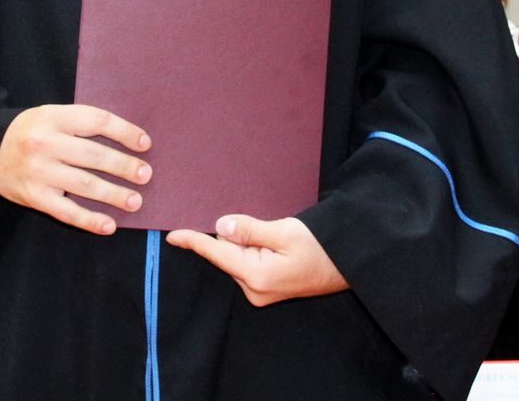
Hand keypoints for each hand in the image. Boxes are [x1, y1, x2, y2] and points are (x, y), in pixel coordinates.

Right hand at [0, 104, 150, 235]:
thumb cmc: (29, 132)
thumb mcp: (51, 116)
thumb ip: (80, 124)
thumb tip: (126, 140)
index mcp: (54, 118)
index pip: (97, 120)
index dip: (124, 132)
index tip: (145, 144)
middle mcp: (46, 143)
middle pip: (93, 155)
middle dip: (124, 166)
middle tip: (145, 175)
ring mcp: (39, 172)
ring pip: (84, 185)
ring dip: (113, 194)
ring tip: (135, 201)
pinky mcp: (33, 197)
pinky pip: (66, 211)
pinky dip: (89, 220)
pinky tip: (109, 225)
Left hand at [165, 215, 347, 305]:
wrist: (346, 265)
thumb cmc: (321, 247)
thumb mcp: (285, 232)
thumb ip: (250, 230)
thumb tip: (221, 226)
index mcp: (256, 276)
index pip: (217, 254)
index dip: (194, 241)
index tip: (172, 235)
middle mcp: (253, 289)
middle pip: (226, 254)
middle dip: (232, 236)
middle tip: (258, 225)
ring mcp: (259, 292)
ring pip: (237, 258)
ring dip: (244, 243)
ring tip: (272, 236)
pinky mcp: (265, 289)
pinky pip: (247, 264)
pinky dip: (251, 250)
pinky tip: (270, 243)